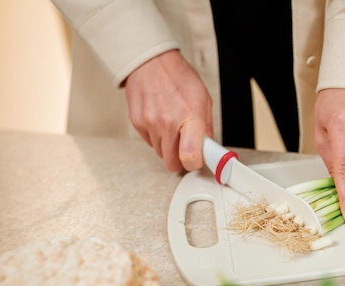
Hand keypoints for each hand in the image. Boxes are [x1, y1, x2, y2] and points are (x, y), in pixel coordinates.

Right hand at [124, 50, 212, 171]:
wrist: (152, 61)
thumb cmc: (179, 77)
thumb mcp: (203, 99)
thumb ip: (206, 127)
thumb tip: (207, 147)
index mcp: (191, 117)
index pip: (190, 157)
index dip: (194, 164)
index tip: (196, 161)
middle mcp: (169, 122)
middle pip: (171, 162)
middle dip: (179, 159)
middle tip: (184, 148)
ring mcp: (151, 123)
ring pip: (160, 152)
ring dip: (167, 145)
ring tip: (171, 126)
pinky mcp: (138, 122)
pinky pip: (149, 141)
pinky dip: (155, 136)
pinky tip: (159, 120)